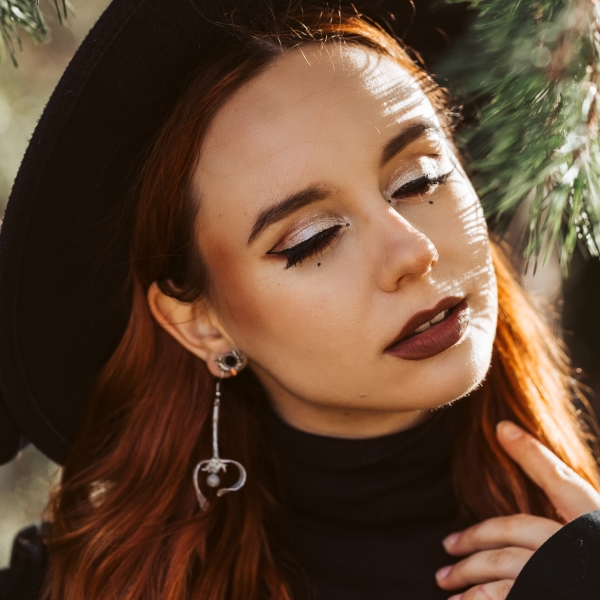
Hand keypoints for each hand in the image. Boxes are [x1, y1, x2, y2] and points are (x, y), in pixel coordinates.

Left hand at [435, 420, 599, 599]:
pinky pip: (506, 593)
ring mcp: (564, 573)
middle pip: (515, 529)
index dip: (533, 454)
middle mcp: (578, 546)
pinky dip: (481, 597)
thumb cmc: (587, 566)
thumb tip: (537, 509)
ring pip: (503, 562)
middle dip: (475, 536)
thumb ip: (567, 526)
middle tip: (448, 546)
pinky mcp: (548, 592)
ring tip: (446, 581)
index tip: (503, 428)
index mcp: (593, 526)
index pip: (564, 484)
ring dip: (468, 571)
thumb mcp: (588, 540)